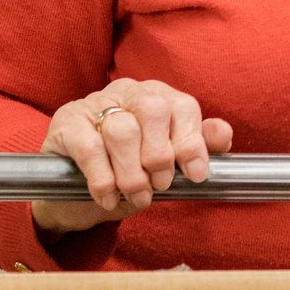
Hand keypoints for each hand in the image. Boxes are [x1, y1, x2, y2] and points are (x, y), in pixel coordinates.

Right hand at [33, 78, 233, 234]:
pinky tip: (107, 197)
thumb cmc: (127, 174)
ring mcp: (94, 103)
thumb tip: (222, 133)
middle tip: (159, 186)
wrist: (74, 194)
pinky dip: (103, 178)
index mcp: (158, 96)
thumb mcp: (165, 167)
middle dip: (161, 155)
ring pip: (123, 130)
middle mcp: (128, 92)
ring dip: (133, 173)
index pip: (183, 106)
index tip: (194, 175)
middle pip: (154, 110)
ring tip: (136, 197)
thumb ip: (196, 148)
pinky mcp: (67, 122)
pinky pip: (90, 146)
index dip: (191, 141)